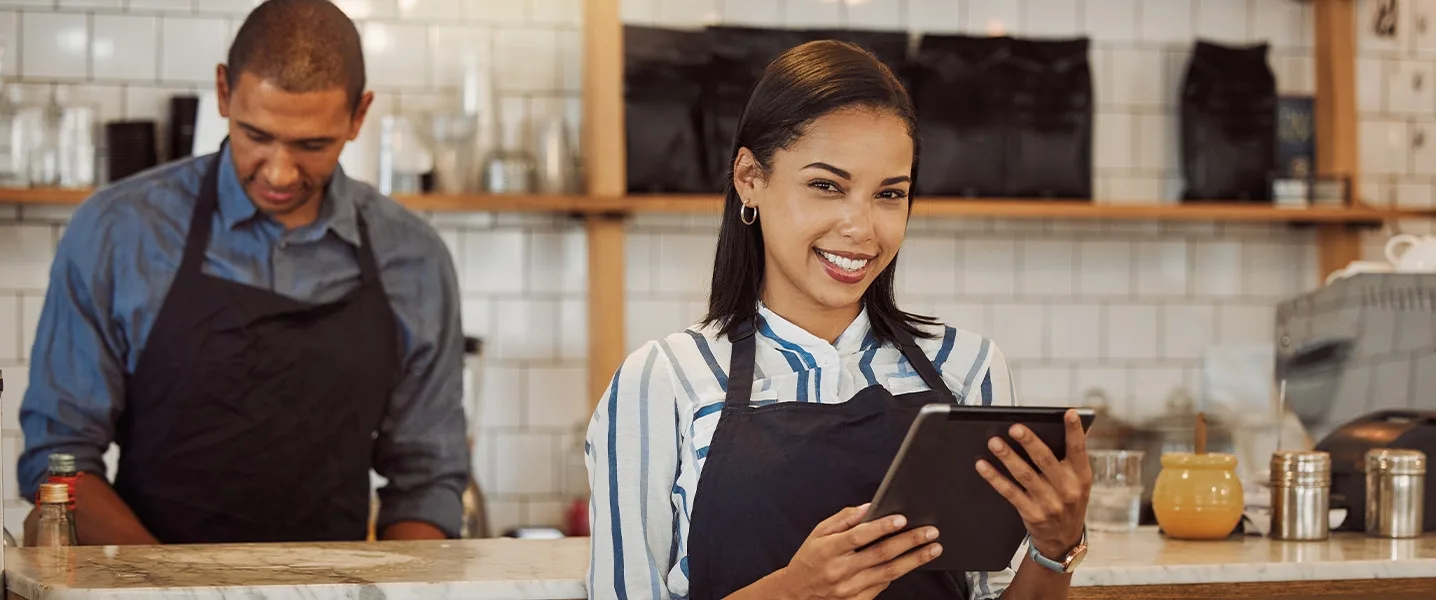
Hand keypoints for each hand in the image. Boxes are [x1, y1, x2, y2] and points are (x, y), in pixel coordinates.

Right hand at [774, 504, 942, 599]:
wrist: (796, 594)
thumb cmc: (810, 559)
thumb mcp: (818, 533)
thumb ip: (843, 519)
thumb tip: (869, 507)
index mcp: (828, 549)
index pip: (859, 536)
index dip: (882, 527)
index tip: (902, 519)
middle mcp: (840, 570)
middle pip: (881, 554)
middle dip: (909, 541)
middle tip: (930, 532)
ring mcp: (849, 589)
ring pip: (888, 572)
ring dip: (914, 560)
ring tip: (932, 549)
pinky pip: (883, 585)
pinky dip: (899, 572)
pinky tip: (912, 562)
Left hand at [975, 408, 1090, 559]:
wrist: (1063, 540)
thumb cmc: (1068, 501)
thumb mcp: (1079, 482)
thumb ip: (1070, 459)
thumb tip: (1058, 427)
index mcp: (1081, 476)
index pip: (1079, 449)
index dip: (1074, 431)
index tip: (1068, 413)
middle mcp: (1067, 489)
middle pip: (1046, 460)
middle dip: (1030, 442)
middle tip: (1014, 427)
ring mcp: (1049, 503)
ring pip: (1025, 475)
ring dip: (1008, 457)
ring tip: (994, 442)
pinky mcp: (1032, 513)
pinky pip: (1010, 492)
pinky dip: (995, 478)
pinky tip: (983, 465)